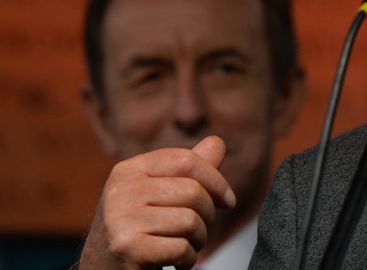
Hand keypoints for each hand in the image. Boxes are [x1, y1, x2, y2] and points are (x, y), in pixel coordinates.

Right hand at [78, 136, 236, 269]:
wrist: (104, 269)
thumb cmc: (139, 229)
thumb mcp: (159, 193)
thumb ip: (187, 169)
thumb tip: (217, 142)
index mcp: (130, 169)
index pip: (186, 160)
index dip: (216, 180)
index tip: (228, 201)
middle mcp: (121, 190)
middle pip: (193, 191)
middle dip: (207, 216)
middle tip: (197, 231)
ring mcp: (120, 218)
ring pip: (190, 221)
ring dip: (198, 240)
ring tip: (186, 245)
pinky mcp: (127, 247)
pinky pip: (181, 248)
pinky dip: (187, 259)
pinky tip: (176, 262)